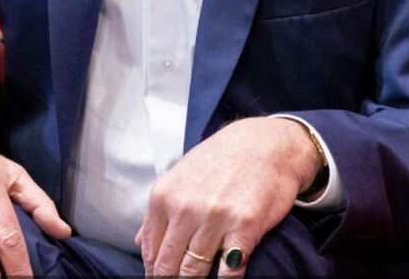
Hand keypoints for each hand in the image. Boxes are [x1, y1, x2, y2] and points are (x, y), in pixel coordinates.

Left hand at [137, 117, 320, 278]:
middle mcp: (186, 208)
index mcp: (164, 197)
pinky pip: (229, 271)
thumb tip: (140, 242)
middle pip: (168, 267)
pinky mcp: (246, 226)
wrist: (268, 142)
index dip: (154, 273)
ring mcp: (215, 218)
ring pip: (194, 272)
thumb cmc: (223, 159)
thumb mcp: (182, 176)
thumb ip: (160, 210)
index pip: (150, 252)